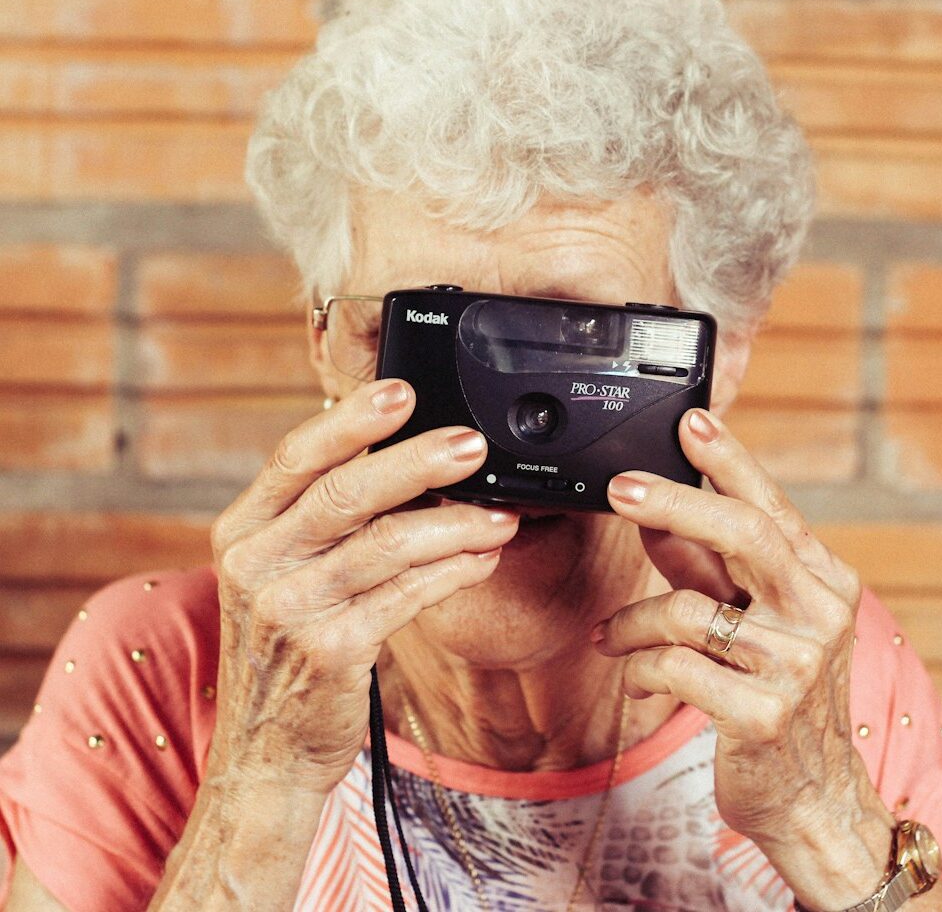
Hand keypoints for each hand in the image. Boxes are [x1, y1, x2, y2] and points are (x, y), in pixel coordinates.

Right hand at [207, 379, 517, 795]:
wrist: (265, 750)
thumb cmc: (286, 647)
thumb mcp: (282, 574)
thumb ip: (324, 520)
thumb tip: (409, 458)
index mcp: (242, 530)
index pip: (296, 457)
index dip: (351, 420)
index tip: (402, 390)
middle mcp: (255, 564)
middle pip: (346, 492)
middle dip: (418, 461)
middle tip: (472, 444)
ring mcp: (289, 610)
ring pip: (387, 544)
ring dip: (456, 525)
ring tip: (500, 514)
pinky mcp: (329, 651)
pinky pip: (407, 596)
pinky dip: (453, 571)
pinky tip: (482, 558)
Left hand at [593, 407, 894, 906]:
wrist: (815, 798)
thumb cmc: (778, 697)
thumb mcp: (751, 621)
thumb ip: (707, 568)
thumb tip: (656, 515)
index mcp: (823, 581)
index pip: (771, 506)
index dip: (729, 460)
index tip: (691, 421)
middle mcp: (819, 614)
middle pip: (742, 533)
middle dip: (674, 502)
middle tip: (619, 488)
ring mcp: (796, 666)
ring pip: (687, 609)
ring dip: (632, 622)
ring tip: (612, 636)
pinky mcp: (763, 714)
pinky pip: (673, 666)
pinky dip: (639, 669)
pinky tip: (635, 680)